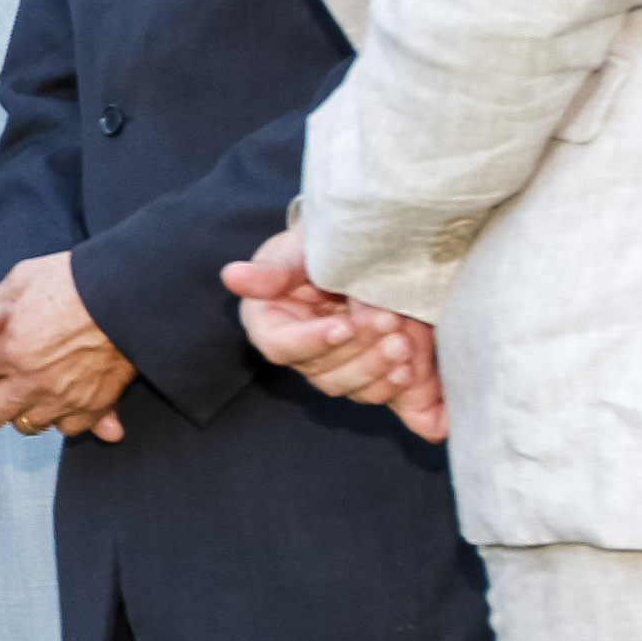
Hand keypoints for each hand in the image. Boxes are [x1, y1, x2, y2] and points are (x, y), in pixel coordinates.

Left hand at [0, 254, 132, 439]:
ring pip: (26, 425)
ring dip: (24, 410)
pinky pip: (68, 429)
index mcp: (5, 349)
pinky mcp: (94, 408)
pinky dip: (64, 417)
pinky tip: (67, 394)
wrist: (131, 294)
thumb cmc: (74, 280)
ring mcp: (61, 399)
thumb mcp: (22, 278)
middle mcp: (28, 381)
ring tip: (34, 387)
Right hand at [223, 222, 447, 441]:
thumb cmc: (320, 247)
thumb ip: (271, 270)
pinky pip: (375, 394)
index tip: (343, 326)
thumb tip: (230, 276)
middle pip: (320, 371)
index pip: (282, 346)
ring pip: (348, 387)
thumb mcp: (297, 251)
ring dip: (377, 369)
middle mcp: (301, 352)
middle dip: (358, 351)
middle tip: (390, 322)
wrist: (363, 253)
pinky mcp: (366, 375)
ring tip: (405, 344)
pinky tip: (411, 371)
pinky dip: (393, 387)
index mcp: (272, 324)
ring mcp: (334, 367)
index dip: (312, 341)